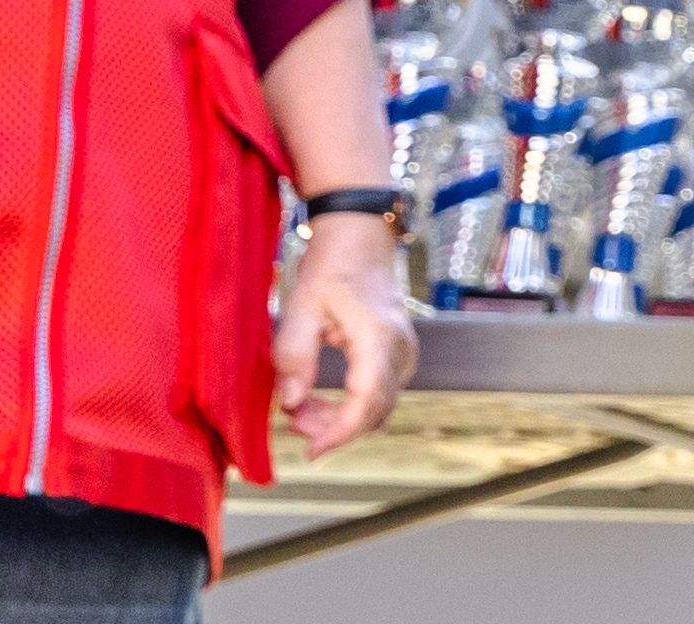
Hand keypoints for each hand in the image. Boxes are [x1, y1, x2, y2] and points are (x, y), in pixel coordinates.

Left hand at [273, 210, 414, 456]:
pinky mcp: (397, 355)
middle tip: (292, 423)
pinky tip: (316, 398)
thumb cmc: (331, 268)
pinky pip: (377, 393)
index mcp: (379, 338)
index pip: (367, 401)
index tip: (311, 452)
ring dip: (338, 418)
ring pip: (376, 406)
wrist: (360, 240)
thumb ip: (294, 357)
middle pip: (374, 410)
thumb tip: (290, 403)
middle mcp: (400, 349)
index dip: (340, 432)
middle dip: (332, 427)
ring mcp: (404, 353)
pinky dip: (347, 405)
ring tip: (298, 409)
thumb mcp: (302, 308)